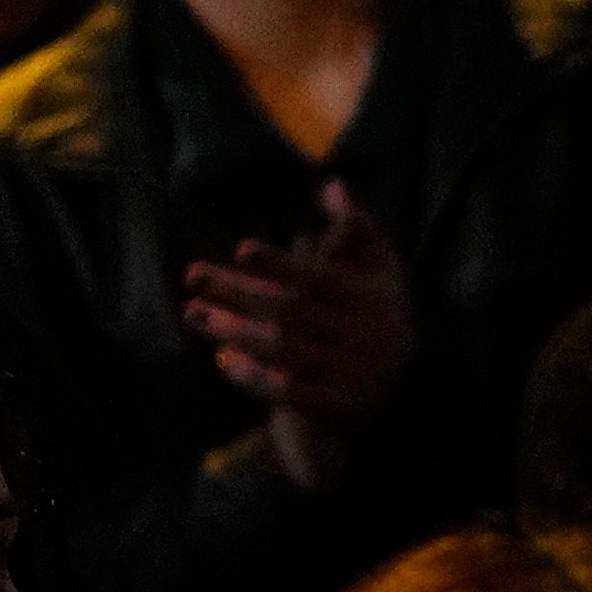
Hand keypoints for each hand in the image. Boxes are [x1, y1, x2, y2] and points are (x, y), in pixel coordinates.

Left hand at [181, 183, 415, 489]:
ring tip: (195, 314)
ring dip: (235, 332)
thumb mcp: (378, 270)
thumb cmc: (376, 317)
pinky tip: (223, 362)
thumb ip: (358, 229)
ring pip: (284, 351)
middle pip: (292, 312)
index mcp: (376, 298)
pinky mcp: (337, 406)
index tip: (242, 249)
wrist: (398, 395)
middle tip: (193, 276)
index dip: (282, 263)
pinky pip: (290, 394)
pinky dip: (255, 378)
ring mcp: (352, 374)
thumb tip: (332, 185)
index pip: (322, 278)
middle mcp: (368, 335)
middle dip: (240, 293)